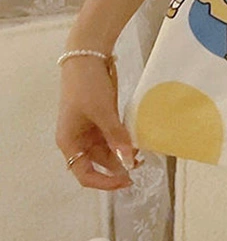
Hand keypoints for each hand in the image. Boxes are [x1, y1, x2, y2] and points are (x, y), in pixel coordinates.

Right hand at [56, 57, 137, 190]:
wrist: (88, 57)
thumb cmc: (87, 86)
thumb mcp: (102, 112)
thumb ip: (116, 136)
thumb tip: (129, 160)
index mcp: (69, 142)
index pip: (84, 174)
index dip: (104, 182)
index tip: (126, 181)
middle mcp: (78, 140)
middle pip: (98, 164)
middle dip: (118, 168)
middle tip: (140, 166)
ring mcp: (89, 130)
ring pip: (107, 151)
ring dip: (122, 154)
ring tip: (142, 155)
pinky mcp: (101, 119)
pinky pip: (112, 137)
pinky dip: (124, 141)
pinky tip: (137, 142)